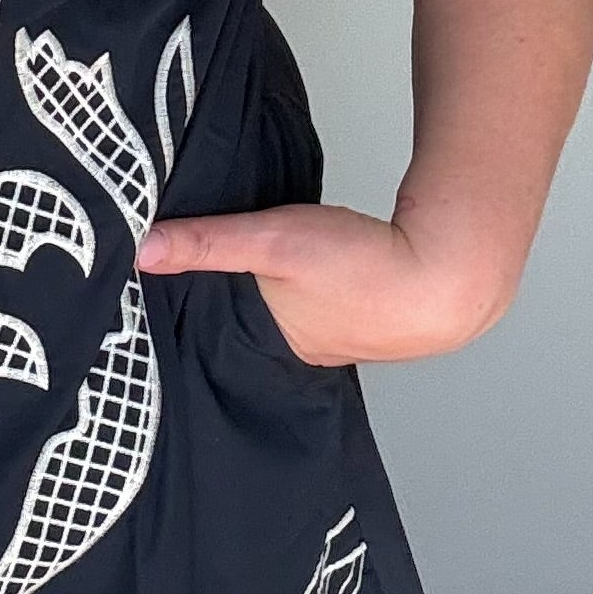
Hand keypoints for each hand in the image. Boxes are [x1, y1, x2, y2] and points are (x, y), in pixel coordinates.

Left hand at [133, 200, 511, 366]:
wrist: (448, 274)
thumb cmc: (363, 266)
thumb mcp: (272, 241)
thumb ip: (209, 242)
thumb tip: (144, 249)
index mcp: (274, 345)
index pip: (216, 335)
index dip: (192, 319)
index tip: (159, 308)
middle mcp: (303, 352)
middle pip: (250, 330)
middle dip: (227, 314)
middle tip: (190, 292)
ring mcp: (339, 339)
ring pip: (287, 320)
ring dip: (272, 303)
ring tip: (245, 282)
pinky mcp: (367, 318)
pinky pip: (322, 310)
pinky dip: (307, 296)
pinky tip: (306, 278)